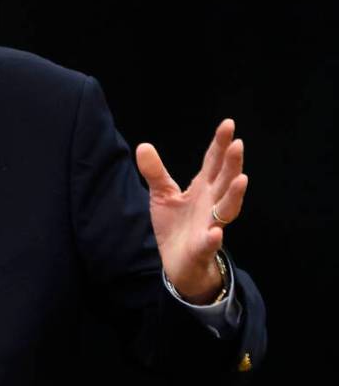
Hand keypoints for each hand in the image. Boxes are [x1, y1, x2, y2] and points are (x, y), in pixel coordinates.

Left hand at [135, 119, 247, 303]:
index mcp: (203, 188)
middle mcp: (212, 203)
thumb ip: (155, 172)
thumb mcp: (162, 195)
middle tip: (238, 144)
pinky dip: (212, 238)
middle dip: (232, 163)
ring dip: (235, 194)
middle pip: (225, 180)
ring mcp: (210, 224)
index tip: (228, 124)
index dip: (220, 144)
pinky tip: (215, 233)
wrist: (178, 262)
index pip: (213, 162)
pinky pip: (209, 243)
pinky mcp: (203, 247)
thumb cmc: (176, 226)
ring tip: (242, 179)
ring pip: (227, 208)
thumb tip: (143, 145)